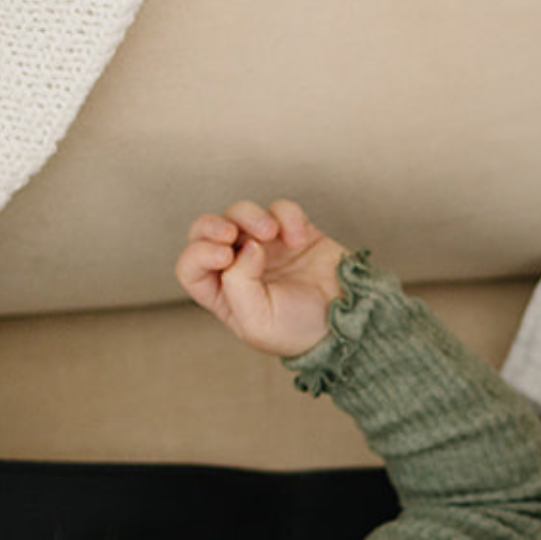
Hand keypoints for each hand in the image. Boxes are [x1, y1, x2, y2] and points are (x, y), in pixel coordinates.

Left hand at [175, 198, 347, 357]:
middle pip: (205, 232)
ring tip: (272, 234)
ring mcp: (265, 248)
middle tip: (231, 233)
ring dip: (251, 216)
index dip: (199, 254)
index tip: (226, 256)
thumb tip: (245, 246)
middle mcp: (239, 269)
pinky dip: (288, 216)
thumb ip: (237, 284)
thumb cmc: (302, 330)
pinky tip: (300, 239)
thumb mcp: (258, 321)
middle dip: (212, 226)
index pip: (190, 267)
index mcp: (224, 296)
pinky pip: (279, 209)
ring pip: (239, 213)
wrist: (350, 319)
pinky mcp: (291, 231)